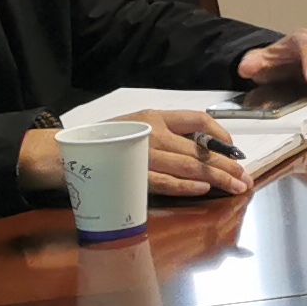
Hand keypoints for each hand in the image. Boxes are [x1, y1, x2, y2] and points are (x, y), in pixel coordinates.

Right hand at [19, 114, 252, 201]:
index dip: (220, 135)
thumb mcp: (136, 128)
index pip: (198, 119)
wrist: (60, 153)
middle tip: (246, 178)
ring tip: (237, 187)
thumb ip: (165, 136)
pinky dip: (184, 185)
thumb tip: (201, 152)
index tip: (235, 150)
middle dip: (227, 164)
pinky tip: (203, 189)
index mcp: (153, 116)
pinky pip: (162, 181)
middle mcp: (151, 131)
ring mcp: (141, 153)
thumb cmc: (103, 143)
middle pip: (199, 148)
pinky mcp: (129, 175)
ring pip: (187, 165)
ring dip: (216, 177)